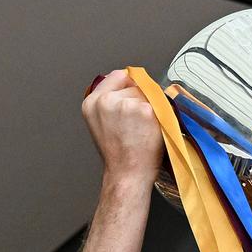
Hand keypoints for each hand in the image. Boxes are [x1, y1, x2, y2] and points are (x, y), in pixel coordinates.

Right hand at [81, 69, 163, 185]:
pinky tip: (150, 131)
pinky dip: (159, 116)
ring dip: (150, 109)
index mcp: (92, 102)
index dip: (129, 87)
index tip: (133, 99)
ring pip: (147, 94)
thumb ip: (110, 103)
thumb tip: (128, 86)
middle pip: (134, 85)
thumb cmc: (119, 156)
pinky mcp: (144, 110)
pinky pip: (159, 105)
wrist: (127, 174)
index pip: (117, 76)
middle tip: (137, 124)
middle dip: (140, 100)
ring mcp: (125, 104)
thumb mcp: (102, 124)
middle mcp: (106, 101)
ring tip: (142, 129)